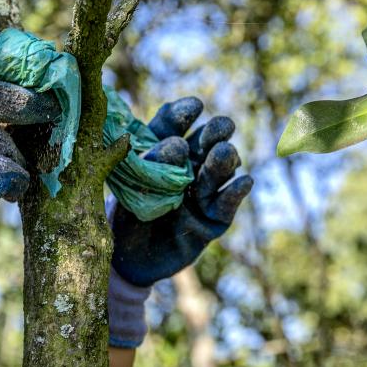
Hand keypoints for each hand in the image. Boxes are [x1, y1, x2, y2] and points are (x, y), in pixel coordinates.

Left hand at [107, 97, 251, 346]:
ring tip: (224, 152)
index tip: (194, 106)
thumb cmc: (123, 216)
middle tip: (221, 126)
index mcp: (161, 151)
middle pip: (204, 143)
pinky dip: (235, 193)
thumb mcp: (129, 187)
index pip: (172, 126)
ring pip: (219, 171)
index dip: (183, 116)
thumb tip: (178, 144)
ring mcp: (202, 192)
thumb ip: (151, 165)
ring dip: (223, 161)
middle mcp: (187, 167)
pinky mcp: (214, 219)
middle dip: (213, 133)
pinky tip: (243, 182)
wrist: (125, 260)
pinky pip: (227, 204)